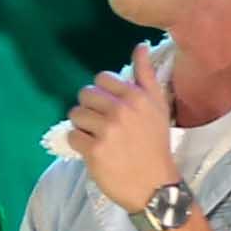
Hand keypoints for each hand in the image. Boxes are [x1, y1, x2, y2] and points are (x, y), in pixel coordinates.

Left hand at [63, 43, 176, 207]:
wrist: (155, 184)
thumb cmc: (155, 143)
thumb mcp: (158, 105)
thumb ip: (145, 75)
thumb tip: (140, 46)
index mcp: (138, 96)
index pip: (102, 79)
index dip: (101, 93)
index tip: (110, 108)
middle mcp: (123, 109)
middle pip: (85, 94)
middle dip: (89, 108)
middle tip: (101, 124)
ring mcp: (107, 129)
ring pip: (75, 114)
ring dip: (81, 126)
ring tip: (96, 137)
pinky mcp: (94, 150)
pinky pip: (72, 136)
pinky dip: (78, 143)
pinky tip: (92, 150)